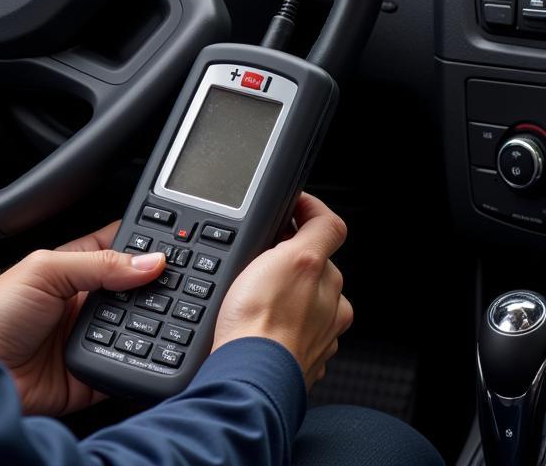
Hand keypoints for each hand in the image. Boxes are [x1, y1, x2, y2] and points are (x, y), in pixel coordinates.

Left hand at [0, 222, 165, 415]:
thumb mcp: (46, 271)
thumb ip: (98, 265)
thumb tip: (149, 260)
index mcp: (79, 265)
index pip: (124, 247)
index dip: (151, 243)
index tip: (183, 245)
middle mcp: (89, 300)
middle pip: (139, 290)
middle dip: (160, 288)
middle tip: (187, 286)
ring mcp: (93, 337)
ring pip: (141, 330)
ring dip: (156, 327)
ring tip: (175, 320)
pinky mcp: (94, 374)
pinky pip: (130, 369)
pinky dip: (145, 364)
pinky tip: (155, 355)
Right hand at [212, 192, 352, 388]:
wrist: (247, 376)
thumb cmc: (260, 322)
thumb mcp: (292, 257)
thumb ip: (315, 229)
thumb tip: (317, 211)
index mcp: (328, 278)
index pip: (329, 228)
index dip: (308, 210)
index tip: (292, 203)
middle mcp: (331, 307)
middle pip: (316, 264)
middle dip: (293, 255)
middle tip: (262, 254)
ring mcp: (319, 336)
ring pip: (306, 299)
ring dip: (288, 291)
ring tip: (256, 293)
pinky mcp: (303, 359)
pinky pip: (295, 330)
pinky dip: (282, 322)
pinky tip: (260, 322)